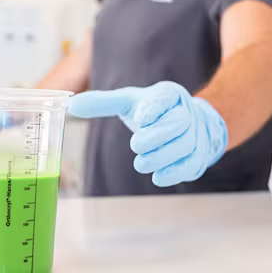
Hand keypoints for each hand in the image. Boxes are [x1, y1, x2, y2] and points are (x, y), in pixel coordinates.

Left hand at [68, 81, 227, 186]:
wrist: (187, 122)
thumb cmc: (152, 111)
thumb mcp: (128, 102)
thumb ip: (102, 103)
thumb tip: (72, 105)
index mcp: (169, 95)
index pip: (166, 98)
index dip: (155, 107)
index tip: (140, 118)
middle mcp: (186, 112)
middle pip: (179, 123)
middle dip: (157, 136)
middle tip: (136, 146)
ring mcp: (196, 133)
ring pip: (186, 145)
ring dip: (163, 157)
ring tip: (141, 164)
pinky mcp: (199, 155)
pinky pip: (192, 164)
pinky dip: (175, 173)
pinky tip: (158, 177)